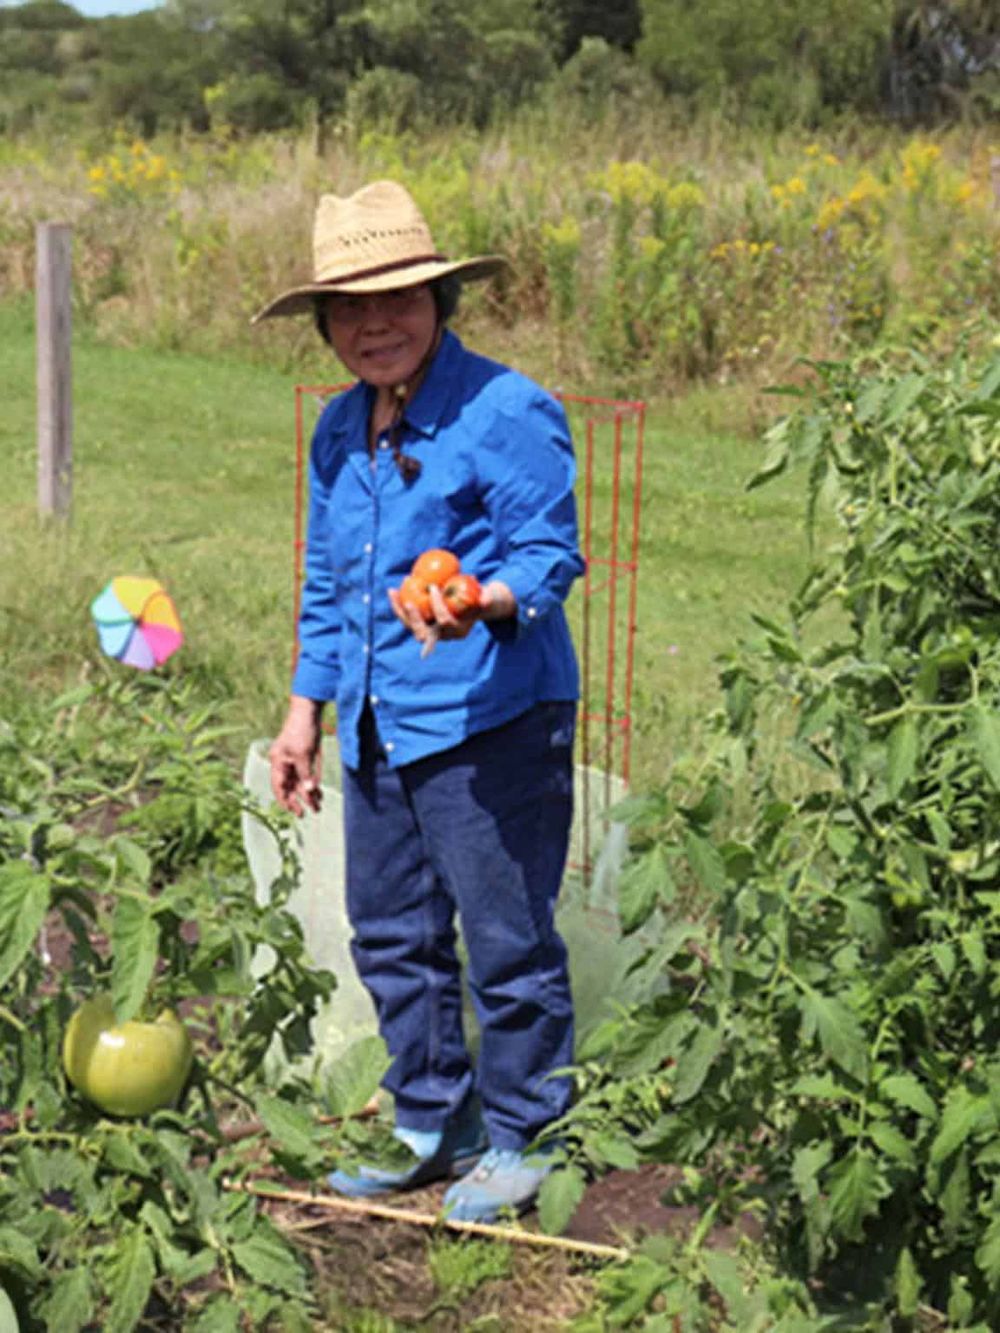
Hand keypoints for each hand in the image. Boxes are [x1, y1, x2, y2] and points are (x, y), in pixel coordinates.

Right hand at [269, 697, 323, 816]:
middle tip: (313, 811)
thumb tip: (309, 791)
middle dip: (301, 800)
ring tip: (319, 805)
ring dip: (308, 793)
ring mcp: (293, 760)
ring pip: (299, 782)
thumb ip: (305, 774)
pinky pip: (305, 775)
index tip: (296, 812)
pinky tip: (319, 793)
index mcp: (278, 762)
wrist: (309, 711)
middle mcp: (283, 763)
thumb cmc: (302, 730)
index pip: (279, 787)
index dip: (286, 801)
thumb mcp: (304, 754)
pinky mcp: (302, 757)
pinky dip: (311, 783)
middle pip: (290, 787)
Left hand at [389, 580, 515, 656]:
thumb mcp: (489, 597)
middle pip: (422, 634)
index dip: (438, 607)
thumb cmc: (481, 598)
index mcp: (458, 631)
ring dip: (400, 611)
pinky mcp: (422, 625)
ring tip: (393, 591)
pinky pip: (408, 618)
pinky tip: (393, 590)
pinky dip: (399, 606)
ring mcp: (431, 632)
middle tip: (409, 601)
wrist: (473, 605)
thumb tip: (486, 598)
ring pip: (411, 627)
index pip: (444, 623)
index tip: (434, 587)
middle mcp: (442, 636)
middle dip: (414, 619)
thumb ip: (489, 598)